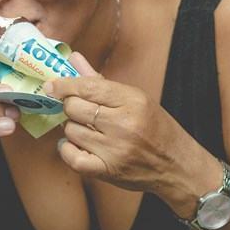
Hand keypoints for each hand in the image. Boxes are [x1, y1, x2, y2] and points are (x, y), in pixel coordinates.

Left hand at [43, 53, 189, 192]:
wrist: (177, 165)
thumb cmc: (156, 128)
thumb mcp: (136, 98)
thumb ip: (101, 80)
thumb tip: (73, 58)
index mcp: (132, 100)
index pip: (87, 86)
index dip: (64, 84)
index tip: (52, 85)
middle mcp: (124, 124)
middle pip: (74, 107)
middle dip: (69, 106)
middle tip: (76, 109)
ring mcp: (115, 149)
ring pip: (71, 131)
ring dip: (71, 128)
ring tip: (84, 127)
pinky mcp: (109, 171)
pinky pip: (72, 158)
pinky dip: (67, 150)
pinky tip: (73, 145)